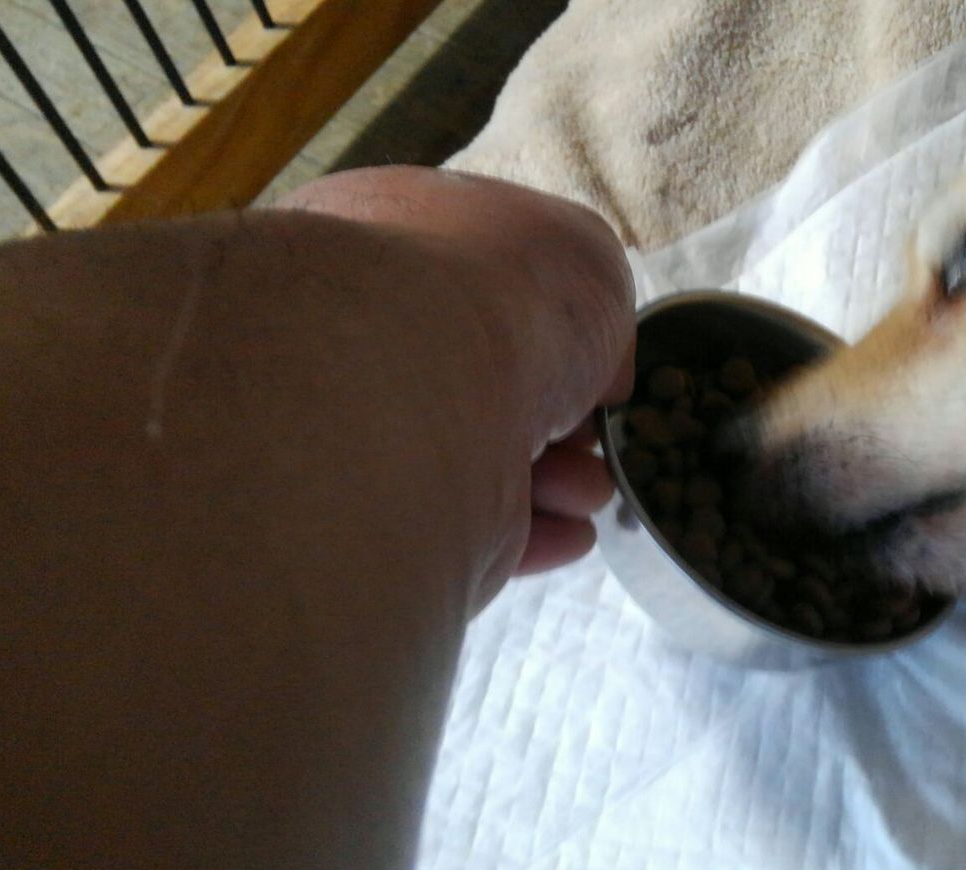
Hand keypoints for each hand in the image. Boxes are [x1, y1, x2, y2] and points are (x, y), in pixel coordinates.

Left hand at [277, 166, 635, 576]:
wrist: (417, 383)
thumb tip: (593, 371)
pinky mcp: (385, 518)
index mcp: (393, 239)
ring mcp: (372, 429)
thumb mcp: (585, 254)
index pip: (477, 284)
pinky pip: (469, 529)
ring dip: (556, 479)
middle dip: (558, 417)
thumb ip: (595, 299)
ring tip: (586, 487)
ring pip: (484, 460)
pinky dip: (528, 534)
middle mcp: (370, 331)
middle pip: (488, 382)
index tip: (595, 361)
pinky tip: (569, 532)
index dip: (553, 324)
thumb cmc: (498, 287)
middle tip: (591, 432)